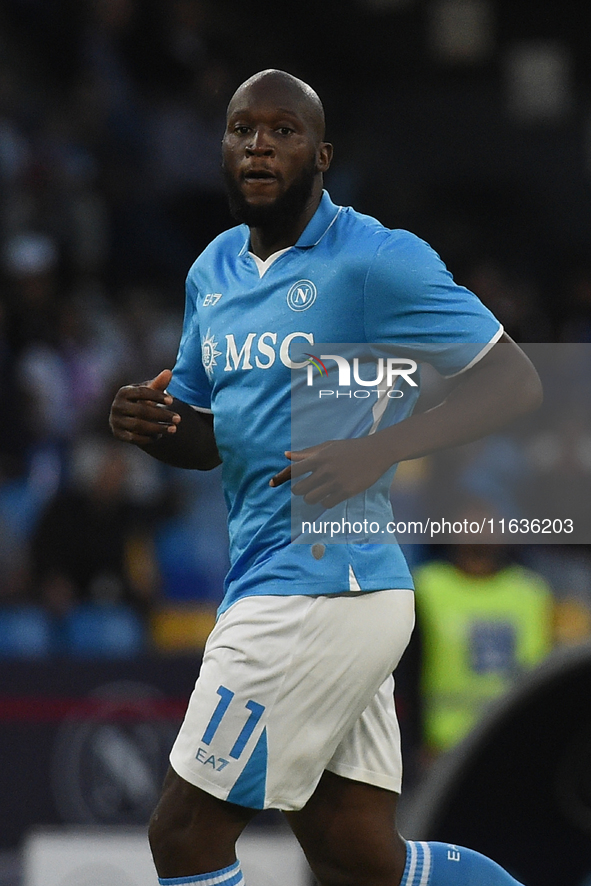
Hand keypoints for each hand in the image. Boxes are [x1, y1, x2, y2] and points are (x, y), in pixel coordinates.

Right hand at [109, 369, 180, 445]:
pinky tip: (160, 436)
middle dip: (162, 415)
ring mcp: (116, 421)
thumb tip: (169, 372)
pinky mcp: (118, 434)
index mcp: (124, 392)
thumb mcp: (149, 391)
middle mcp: (117, 406)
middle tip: (178, 419)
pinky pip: (135, 438)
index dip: (157, 396)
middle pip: (142, 411)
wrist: (126, 416)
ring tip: (173, 429)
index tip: (172, 401)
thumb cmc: (141, 400)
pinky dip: (148, 438)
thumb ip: (158, 383)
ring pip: (139, 426)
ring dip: (158, 428)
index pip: (141, 392)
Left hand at [270, 437, 389, 507]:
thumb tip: (286, 455)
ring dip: (311, 498)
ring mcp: (335, 482)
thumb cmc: (349, 448)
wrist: (375, 452)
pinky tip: (330, 496)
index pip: (293, 471)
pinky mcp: (346, 492)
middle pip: (298, 489)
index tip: (271, 484)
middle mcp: (325, 470)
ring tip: (318, 492)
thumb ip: (306, 453)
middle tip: (305, 487)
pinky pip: (326, 504)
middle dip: (299, 490)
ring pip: (311, 499)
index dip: (281, 478)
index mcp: (318, 457)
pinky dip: (325, 502)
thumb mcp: (327, 447)